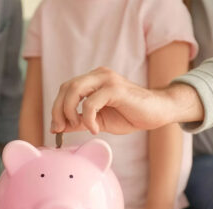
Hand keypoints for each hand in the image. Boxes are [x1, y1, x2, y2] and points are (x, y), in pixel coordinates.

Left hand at [50, 67, 202, 134]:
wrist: (157, 113)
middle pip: (67, 87)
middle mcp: (99, 75)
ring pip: (75, 89)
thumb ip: (79, 122)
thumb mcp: (99, 121)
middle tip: (60, 128)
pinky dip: (88, 117)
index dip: (56, 107)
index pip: (66, 89)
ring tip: (78, 126)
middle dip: (58, 110)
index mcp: (93, 80)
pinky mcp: (116, 89)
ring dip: (70, 111)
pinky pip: (92, 102)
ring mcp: (107, 80)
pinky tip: (95, 129)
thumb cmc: (130, 115)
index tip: (55, 127)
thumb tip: (59, 128)